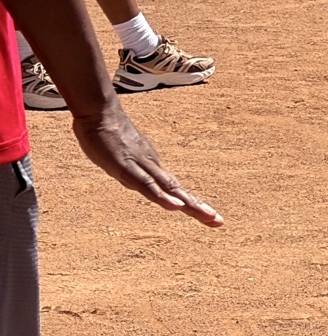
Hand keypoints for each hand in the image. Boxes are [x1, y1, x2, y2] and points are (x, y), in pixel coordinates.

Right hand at [70, 101, 222, 227]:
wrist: (100, 113)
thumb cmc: (108, 134)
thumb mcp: (120, 158)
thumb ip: (128, 169)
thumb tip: (134, 177)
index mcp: (152, 167)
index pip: (176, 189)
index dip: (192, 203)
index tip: (209, 217)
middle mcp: (153, 167)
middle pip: (179, 191)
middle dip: (199, 208)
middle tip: (219, 221)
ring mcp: (142, 167)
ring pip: (169, 189)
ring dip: (189, 204)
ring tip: (208, 216)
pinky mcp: (127, 168)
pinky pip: (147, 185)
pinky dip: (162, 197)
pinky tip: (176, 207)